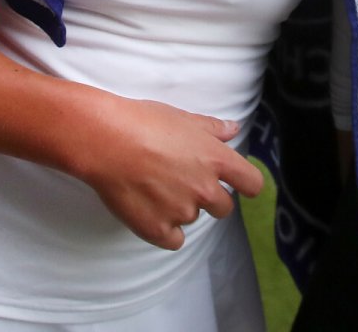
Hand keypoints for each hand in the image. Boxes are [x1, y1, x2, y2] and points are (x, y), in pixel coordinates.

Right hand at [72, 96, 264, 250]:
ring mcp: (182, 211)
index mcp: (216, 159)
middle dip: (210, 199)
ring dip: (179, 208)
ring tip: (154, 186)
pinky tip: (149, 209)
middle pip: (224, 208)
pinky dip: (164, 229)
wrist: (105, 139)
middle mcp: (205, 188)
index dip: (246, 185)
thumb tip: (233, 130)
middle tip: (183, 183)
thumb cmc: (142, 121)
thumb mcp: (182, 117)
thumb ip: (212, 128)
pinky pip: (173, 239)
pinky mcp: (158, 229)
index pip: (252, 184)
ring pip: (192, 219)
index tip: (237, 185)